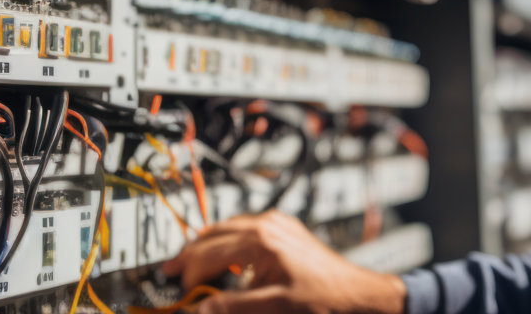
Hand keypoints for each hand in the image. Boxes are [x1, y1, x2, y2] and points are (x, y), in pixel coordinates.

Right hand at [161, 211, 406, 313]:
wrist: (359, 295)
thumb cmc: (325, 299)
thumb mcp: (275, 307)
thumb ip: (233, 306)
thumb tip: (199, 309)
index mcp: (260, 240)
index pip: (208, 254)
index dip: (188, 274)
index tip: (178, 291)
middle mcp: (267, 225)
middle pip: (213, 235)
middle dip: (190, 254)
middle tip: (170, 272)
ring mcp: (278, 225)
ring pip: (228, 229)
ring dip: (207, 246)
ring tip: (190, 264)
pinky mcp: (286, 231)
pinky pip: (246, 231)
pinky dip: (228, 243)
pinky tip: (225, 259)